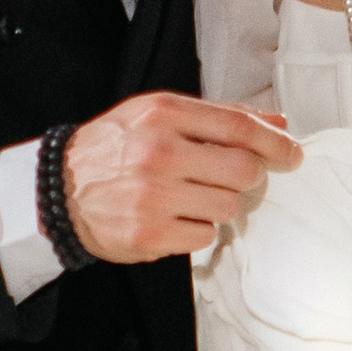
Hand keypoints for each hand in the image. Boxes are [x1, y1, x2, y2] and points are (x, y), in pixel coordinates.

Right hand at [62, 94, 300, 262]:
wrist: (60, 190)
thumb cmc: (117, 149)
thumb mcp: (159, 115)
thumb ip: (219, 117)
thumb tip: (278, 125)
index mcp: (164, 114)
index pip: (238, 127)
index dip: (274, 143)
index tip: (292, 154)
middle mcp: (159, 152)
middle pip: (243, 171)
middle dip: (247, 178)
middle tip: (232, 179)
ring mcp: (153, 196)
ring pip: (228, 207)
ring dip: (220, 205)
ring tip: (193, 198)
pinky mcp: (149, 234)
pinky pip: (205, 236)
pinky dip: (198, 230)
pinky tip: (175, 218)